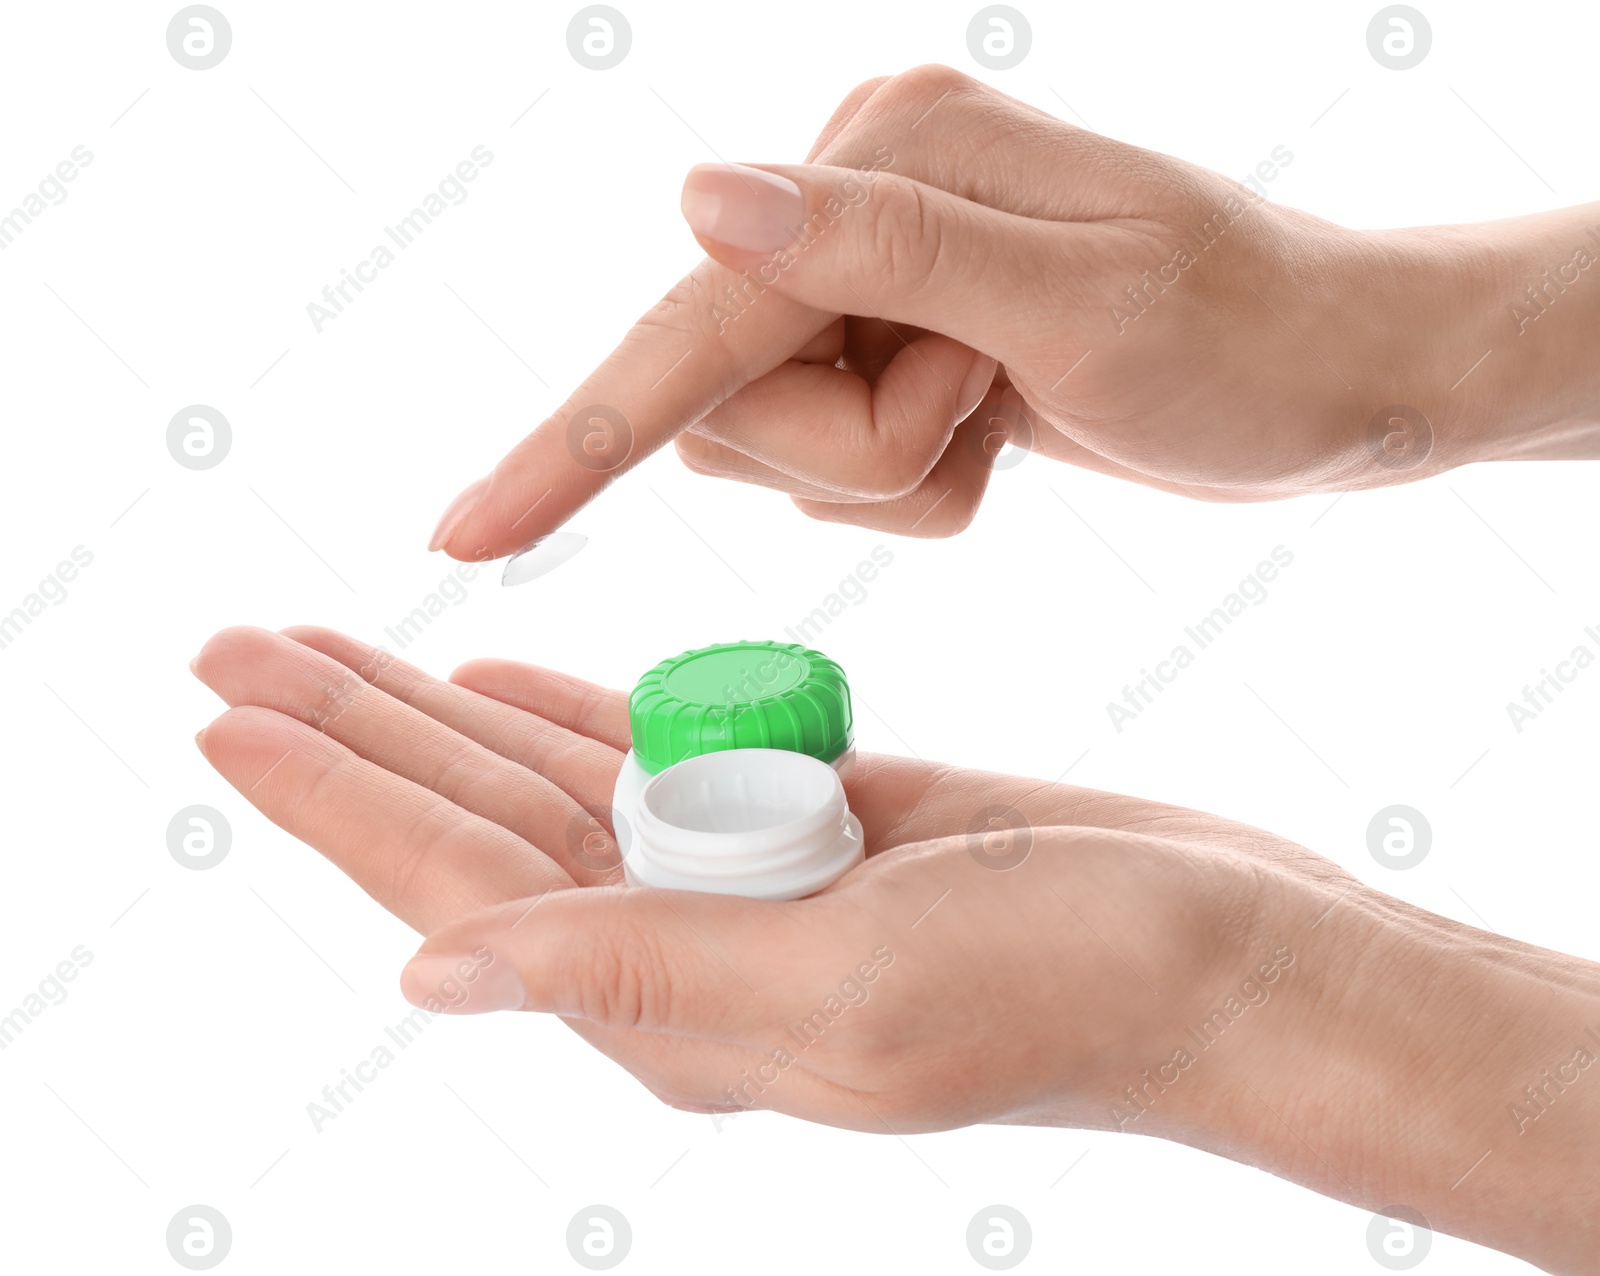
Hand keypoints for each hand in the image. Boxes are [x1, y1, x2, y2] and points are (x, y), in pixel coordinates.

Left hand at [192, 624, 1598, 1270]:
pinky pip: (654, 755)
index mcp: (677, 1005)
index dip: (338, 805)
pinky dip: (565, 716)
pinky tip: (491, 683)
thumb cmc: (1075, 984)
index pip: (459, 894)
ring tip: (327, 647)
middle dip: (350, 738)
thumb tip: (431, 975)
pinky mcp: (815, 818)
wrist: (1227, 951)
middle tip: (230, 650)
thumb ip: (640, 974)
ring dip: (435, 712)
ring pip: (551, 781)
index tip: (227, 717)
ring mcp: (750, 880)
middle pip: (478, 827)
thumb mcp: (851, 994)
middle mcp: (690, 950)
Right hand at [430, 66, 1599, 554]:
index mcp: (887, 152)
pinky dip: (909, 485)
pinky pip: (828, 461)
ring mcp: (872, 273)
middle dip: (851, 457)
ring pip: (771, 444)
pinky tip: (999, 430)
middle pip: (727, 397)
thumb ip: (883, 249)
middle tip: (986, 415)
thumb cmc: (1245, 341)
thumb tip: (700, 199)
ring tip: (1004, 420)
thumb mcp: (1081, 300)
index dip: (581, 435)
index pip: (699, 320)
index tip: (462, 533)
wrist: (1335, 378)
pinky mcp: (893, 337)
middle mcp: (857, 196)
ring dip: (887, 475)